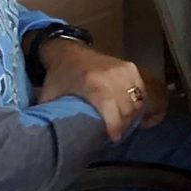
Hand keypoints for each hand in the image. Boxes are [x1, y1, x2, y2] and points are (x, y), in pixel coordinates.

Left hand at [39, 41, 156, 139]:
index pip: (110, 108)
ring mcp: (124, 70)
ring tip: (123, 125)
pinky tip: (130, 111)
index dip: (115, 126)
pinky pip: (141, 91)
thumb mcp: (50, 97)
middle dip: (124, 124)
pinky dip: (138, 103)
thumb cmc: (59, 78)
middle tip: (116, 134)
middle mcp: (112, 75)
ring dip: (132, 115)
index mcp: (92, 83)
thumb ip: (54, 116)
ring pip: (137, 100)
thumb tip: (55, 137)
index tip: (113, 138)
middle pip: (127, 107)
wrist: (68, 52)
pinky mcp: (131, 68)